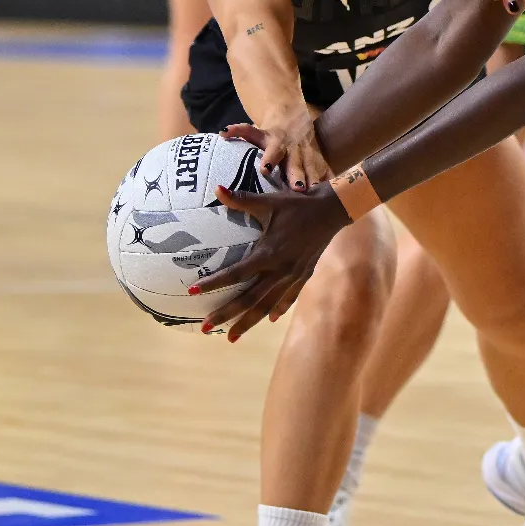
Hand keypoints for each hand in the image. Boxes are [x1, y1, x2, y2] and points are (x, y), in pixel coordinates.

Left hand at [195, 180, 356, 340]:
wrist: (332, 211)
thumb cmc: (298, 204)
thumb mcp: (269, 201)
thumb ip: (241, 200)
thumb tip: (217, 188)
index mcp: (269, 253)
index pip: (236, 273)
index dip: (214, 283)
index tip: (193, 292)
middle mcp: (279, 270)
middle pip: (249, 299)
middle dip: (227, 315)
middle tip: (205, 327)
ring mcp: (293, 276)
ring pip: (267, 306)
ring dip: (248, 322)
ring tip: (232, 337)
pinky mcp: (303, 276)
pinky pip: (288, 298)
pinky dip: (277, 309)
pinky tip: (267, 319)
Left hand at [223, 120, 330, 190]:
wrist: (293, 118)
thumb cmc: (270, 131)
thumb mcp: (256, 130)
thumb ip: (240, 131)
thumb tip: (222, 133)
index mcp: (277, 142)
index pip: (273, 151)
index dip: (269, 159)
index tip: (265, 170)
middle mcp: (294, 149)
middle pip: (295, 164)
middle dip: (297, 176)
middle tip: (298, 189)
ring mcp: (308, 155)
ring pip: (313, 169)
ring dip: (315, 182)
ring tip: (317, 195)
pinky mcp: (319, 160)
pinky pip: (327, 172)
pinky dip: (332, 182)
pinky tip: (338, 196)